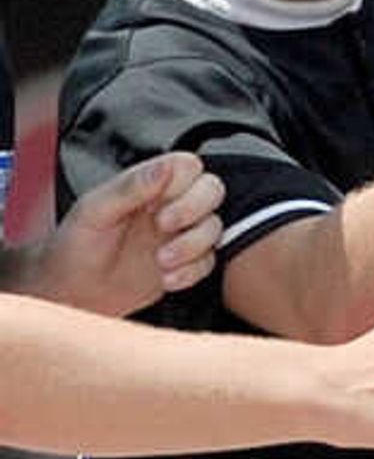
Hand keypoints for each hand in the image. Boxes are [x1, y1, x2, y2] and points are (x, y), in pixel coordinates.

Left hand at [28, 151, 225, 315]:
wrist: (72, 292)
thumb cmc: (74, 247)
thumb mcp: (94, 211)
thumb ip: (130, 187)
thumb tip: (164, 167)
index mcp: (147, 185)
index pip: (188, 165)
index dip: (184, 181)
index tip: (159, 201)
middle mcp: (168, 204)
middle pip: (212, 190)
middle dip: (193, 211)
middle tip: (164, 226)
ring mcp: (180, 233)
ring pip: (214, 227)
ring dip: (192, 246)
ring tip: (161, 261)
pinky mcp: (187, 262)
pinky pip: (209, 261)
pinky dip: (192, 272)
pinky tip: (167, 278)